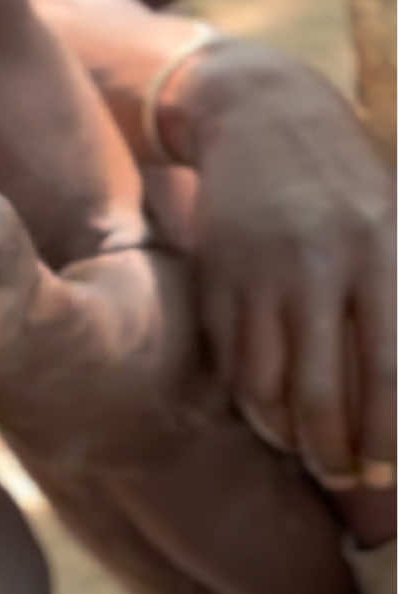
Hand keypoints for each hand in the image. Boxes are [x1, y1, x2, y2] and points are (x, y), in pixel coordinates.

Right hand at [174, 43, 395, 489]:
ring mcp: (257, 272)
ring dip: (286, 436)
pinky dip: (249, 401)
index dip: (387, 438)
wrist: (260, 111)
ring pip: (265, 387)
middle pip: (319, 392)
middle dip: (332, 455)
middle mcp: (318, 263)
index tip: (384, 478)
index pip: (390, 371)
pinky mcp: (214, 277)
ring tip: (307, 454)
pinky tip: (269, 414)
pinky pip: (231, 362)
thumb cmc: (350, 181)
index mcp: (381, 250)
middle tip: (343, 482)